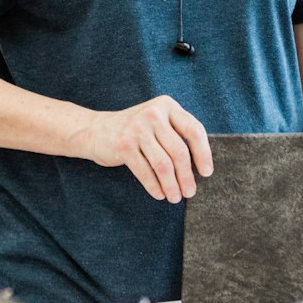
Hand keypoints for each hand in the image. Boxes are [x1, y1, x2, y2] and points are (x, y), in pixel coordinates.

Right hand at [81, 96, 212, 201]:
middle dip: (187, 177)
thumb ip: (177, 133)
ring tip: (175, 197)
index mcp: (166, 105)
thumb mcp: (157, 121)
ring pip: (164, 165)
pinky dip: (155, 187)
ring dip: (172, 186)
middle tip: (190, 192)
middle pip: (179, 151)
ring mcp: (137, 129)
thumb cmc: (135, 130)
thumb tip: (201, 165)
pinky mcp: (124, 145)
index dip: (204, 153)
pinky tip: (159, 194)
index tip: (206, 173)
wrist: (96, 129)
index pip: (194, 130)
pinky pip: (145, 172)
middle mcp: (153, 114)